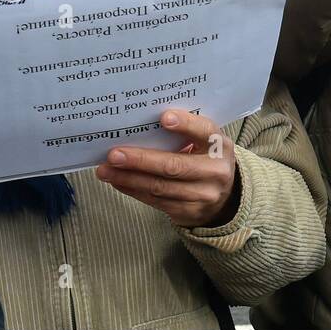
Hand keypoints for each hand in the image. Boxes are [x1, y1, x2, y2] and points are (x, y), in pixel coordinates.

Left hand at [96, 109, 239, 227]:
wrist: (225, 196)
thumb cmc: (205, 158)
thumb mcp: (205, 142)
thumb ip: (185, 133)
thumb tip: (141, 125)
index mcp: (220, 145)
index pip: (204, 131)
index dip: (185, 124)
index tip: (163, 117)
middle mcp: (215, 171)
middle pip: (174, 166)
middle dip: (141, 160)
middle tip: (114, 154)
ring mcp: (203, 194)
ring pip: (160, 187)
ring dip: (129, 178)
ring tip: (105, 170)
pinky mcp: (188, 211)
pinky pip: (155, 201)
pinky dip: (133, 190)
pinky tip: (118, 181)